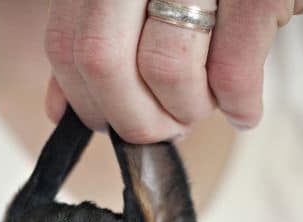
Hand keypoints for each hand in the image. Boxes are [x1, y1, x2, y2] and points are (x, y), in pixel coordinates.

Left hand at [45, 0, 302, 140]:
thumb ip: (100, 48)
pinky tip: (243, 112)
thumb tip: (59, 109)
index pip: (66, 44)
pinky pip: (231, 72)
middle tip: (163, 128)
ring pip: (165, 69)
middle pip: (102, 62)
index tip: (111, 123)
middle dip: (133, 119)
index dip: (84, 101)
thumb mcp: (144, 10)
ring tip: (206, 102)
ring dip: (188, 108)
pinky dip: (238, 105)